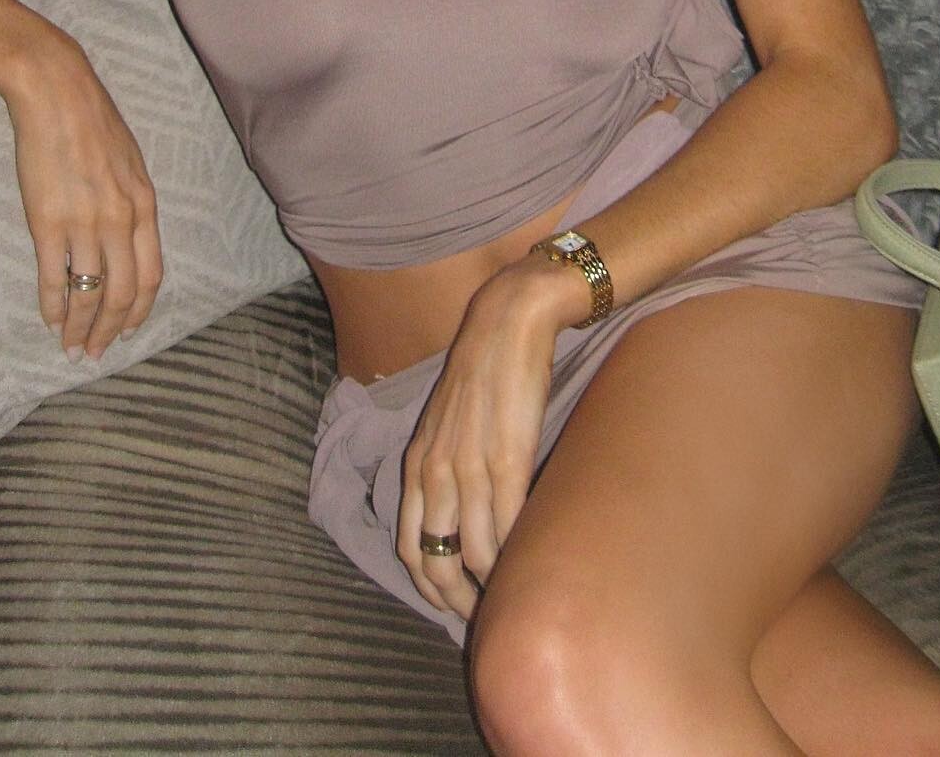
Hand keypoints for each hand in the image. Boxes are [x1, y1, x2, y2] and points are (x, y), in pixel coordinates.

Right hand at [4, 43, 162, 361]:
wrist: (56, 94)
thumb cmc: (93, 124)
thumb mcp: (129, 164)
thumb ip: (131, 204)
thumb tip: (127, 241)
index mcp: (144, 205)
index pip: (151, 275)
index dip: (139, 310)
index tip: (128, 331)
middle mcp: (120, 220)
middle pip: (122, 293)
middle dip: (110, 330)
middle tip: (96, 353)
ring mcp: (84, 223)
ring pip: (89, 293)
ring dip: (80, 328)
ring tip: (71, 347)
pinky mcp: (47, 221)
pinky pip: (54, 277)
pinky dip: (54, 306)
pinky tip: (50, 320)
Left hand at [396, 259, 568, 620]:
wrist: (507, 323)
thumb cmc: (483, 374)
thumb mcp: (448, 425)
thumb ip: (447, 468)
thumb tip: (462, 516)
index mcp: (417, 463)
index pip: (410, 547)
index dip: (431, 587)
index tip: (456, 605)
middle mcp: (435, 470)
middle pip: (436, 561)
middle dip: (459, 600)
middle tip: (485, 616)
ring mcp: (469, 466)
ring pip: (474, 553)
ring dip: (492, 584)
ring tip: (512, 596)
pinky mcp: (507, 458)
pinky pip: (507, 525)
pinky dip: (516, 554)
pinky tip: (529, 563)